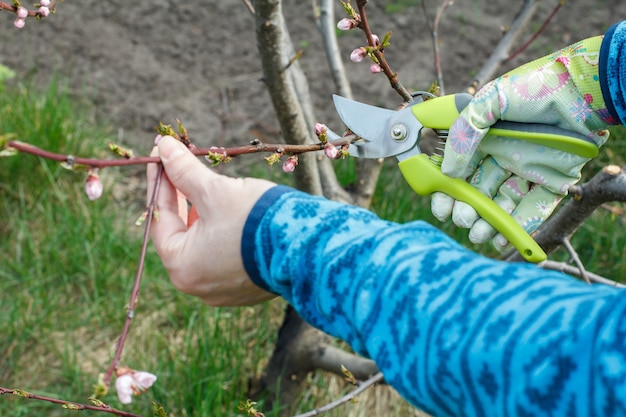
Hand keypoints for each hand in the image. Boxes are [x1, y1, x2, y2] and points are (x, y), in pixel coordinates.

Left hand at [146, 136, 276, 305]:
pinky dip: (225, 231)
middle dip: (182, 196)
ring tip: (209, 184)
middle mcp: (199, 286)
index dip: (160, 180)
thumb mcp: (215, 191)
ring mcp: (226, 290)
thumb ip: (185, 171)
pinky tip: (233, 209)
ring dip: (204, 212)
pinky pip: (227, 254)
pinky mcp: (249, 286)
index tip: (162, 153)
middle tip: (182, 164)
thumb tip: (164, 147)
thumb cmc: (255, 220)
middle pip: (181, 232)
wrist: (310, 248)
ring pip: (206, 243)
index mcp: (182, 266)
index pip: (160, 217)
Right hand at [431, 36, 615, 249]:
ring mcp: (529, 170)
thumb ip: (463, 133)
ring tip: (479, 234)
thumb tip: (447, 170)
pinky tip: (502, 237)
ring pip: (503, 203)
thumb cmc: (535, 87)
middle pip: (478, 191)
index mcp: (485, 139)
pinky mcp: (554, 181)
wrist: (585, 87)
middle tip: (461, 219)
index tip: (440, 207)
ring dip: (488, 222)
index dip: (447, 190)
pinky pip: (535, 208)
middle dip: (466, 210)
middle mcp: (504, 156)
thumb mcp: (489, 101)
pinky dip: (518, 225)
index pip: (458, 171)